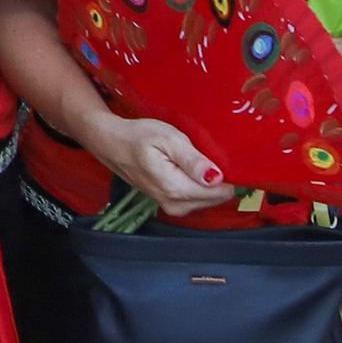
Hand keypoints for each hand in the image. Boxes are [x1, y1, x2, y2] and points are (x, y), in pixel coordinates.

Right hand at [81, 114, 233, 217]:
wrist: (111, 143)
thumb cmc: (138, 136)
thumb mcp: (167, 139)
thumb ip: (192, 160)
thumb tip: (216, 178)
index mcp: (176, 189)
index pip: (219, 192)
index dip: (230, 176)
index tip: (229, 158)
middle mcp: (175, 205)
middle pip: (215, 198)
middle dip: (222, 179)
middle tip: (214, 154)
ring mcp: (171, 206)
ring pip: (207, 199)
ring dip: (212, 182)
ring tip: (204, 158)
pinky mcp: (170, 204)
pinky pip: (197, 198)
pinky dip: (201, 185)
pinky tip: (195, 168)